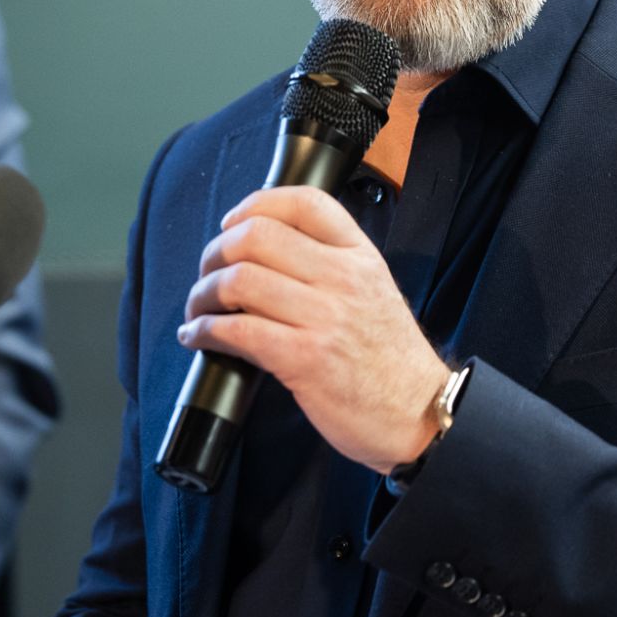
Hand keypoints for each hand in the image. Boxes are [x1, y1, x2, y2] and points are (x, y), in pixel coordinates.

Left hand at [176, 185, 450, 472]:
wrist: (419, 414)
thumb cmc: (389, 360)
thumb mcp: (374, 291)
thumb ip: (331, 265)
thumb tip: (263, 254)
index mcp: (360, 256)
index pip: (305, 202)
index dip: (255, 204)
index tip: (231, 223)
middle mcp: (343, 278)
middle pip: (257, 236)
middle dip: (215, 253)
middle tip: (206, 274)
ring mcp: (324, 318)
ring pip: (239, 280)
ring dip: (203, 295)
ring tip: (197, 311)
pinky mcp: (304, 359)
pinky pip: (237, 332)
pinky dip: (205, 331)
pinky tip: (198, 337)